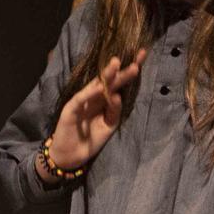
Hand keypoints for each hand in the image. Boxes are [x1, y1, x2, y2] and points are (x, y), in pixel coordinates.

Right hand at [44, 50, 143, 173]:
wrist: (71, 156)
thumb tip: (118, 96)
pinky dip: (90, 93)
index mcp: (104, 100)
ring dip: (106, 75)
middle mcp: (94, 97)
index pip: (118, 83)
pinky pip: (81, 98)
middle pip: (109, 81)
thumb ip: (115, 111)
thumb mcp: (109, 125)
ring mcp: (82, 101)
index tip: (142, 57)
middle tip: (136, 60)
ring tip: (116, 64)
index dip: (129, 71)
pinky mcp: (70, 109)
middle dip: (122, 70)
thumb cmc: (90, 140)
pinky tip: (100, 87)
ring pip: (95, 85)